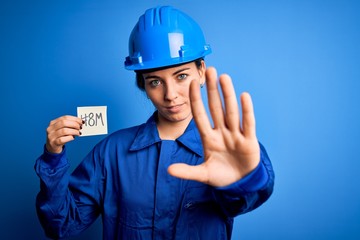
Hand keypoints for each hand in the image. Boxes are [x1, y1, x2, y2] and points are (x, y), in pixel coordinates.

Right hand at [45, 115, 82, 153]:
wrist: (52, 147)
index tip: (81, 121)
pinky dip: (70, 138)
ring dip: (74, 131)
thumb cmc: (60, 136)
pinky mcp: (53, 143)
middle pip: (64, 123)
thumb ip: (70, 125)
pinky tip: (73, 138)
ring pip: (64, 131)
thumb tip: (80, 122)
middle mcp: (50, 128)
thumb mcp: (63, 129)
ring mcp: (51, 136)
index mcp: (53, 122)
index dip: (74, 119)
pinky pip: (62, 139)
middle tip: (80, 127)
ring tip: (78, 133)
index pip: (65, 117)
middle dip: (74, 124)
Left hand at [168, 67, 259, 186]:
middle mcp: (222, 133)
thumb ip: (187, 171)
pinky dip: (247, 111)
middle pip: (216, 108)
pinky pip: (248, 124)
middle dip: (213, 90)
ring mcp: (236, 136)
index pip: (200, 115)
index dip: (196, 100)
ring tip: (224, 77)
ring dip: (228, 95)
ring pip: (231, 112)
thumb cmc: (221, 176)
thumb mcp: (203, 174)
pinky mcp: (249, 141)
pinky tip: (244, 96)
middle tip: (210, 70)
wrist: (240, 184)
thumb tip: (168, 170)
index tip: (192, 83)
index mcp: (209, 139)